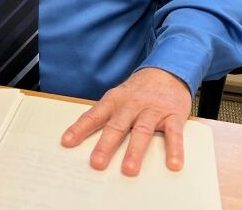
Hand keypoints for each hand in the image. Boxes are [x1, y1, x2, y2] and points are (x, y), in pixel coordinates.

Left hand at [61, 67, 191, 175]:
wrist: (167, 71)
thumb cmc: (138, 92)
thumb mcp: (118, 97)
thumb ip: (107, 116)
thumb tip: (85, 140)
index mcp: (114, 101)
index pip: (94, 115)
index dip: (80, 128)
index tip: (67, 142)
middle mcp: (131, 105)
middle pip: (117, 125)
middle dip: (106, 145)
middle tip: (97, 163)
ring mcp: (153, 109)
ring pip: (142, 130)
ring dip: (135, 151)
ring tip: (129, 170)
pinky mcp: (173, 115)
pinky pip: (174, 133)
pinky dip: (174, 149)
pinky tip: (173, 164)